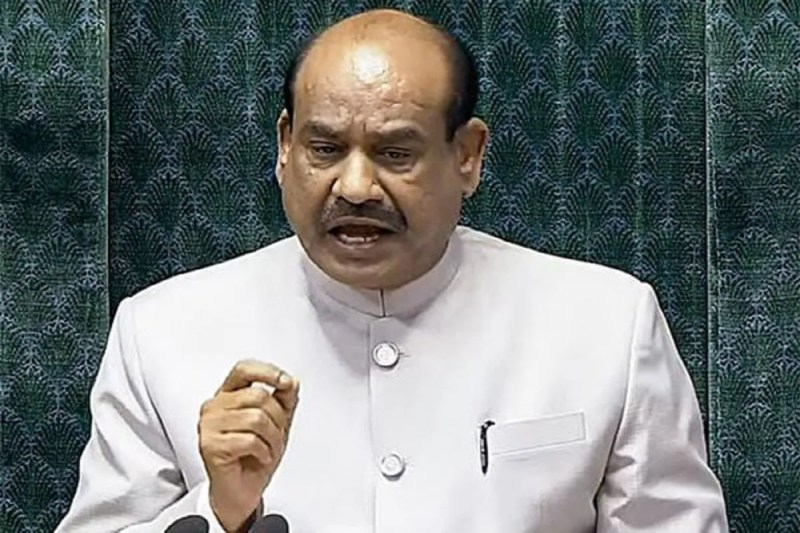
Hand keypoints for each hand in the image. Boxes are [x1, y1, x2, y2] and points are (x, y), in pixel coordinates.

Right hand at [198, 360, 299, 531]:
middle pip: (258, 396)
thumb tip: (291, 382)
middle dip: (278, 419)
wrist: (242, 491)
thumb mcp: (277, 423)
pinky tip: (260, 458)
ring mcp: (209, 426)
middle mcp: (214, 407)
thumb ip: (284, 400)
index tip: (285, 382)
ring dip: (273, 439)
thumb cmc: (255, 456)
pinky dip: (264, 452)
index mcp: (228, 395)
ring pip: (256, 418)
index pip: (243, 369)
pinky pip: (250, 440)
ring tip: (268, 450)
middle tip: (277, 436)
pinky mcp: (210, 446)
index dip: (266, 371)